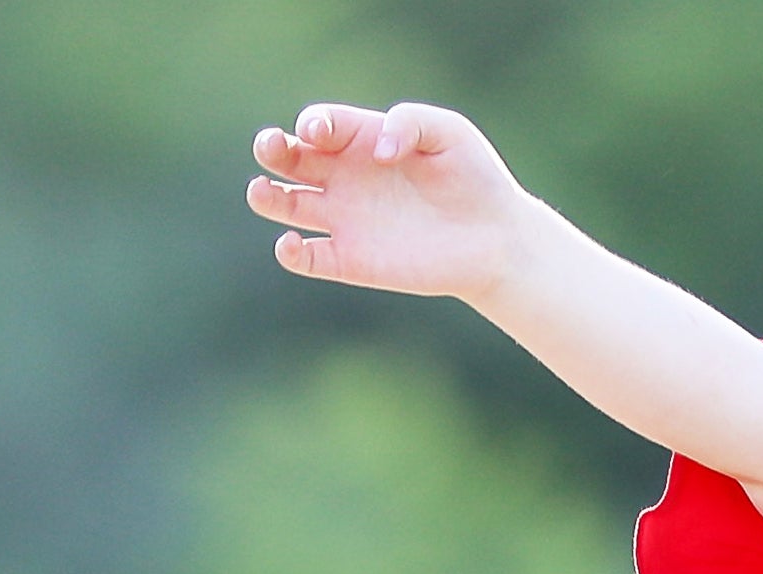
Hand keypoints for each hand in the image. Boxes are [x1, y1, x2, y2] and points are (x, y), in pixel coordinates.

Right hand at [247, 103, 532, 303]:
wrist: (498, 241)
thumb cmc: (476, 179)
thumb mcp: (449, 133)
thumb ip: (409, 122)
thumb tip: (379, 150)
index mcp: (361, 141)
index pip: (317, 125)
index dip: (309, 125)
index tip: (319, 133)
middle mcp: (345, 178)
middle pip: (286, 158)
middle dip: (269, 148)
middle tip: (273, 149)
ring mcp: (346, 220)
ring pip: (283, 204)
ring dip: (264, 197)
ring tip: (265, 194)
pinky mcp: (353, 262)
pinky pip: (307, 258)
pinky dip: (290, 253)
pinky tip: (292, 245)